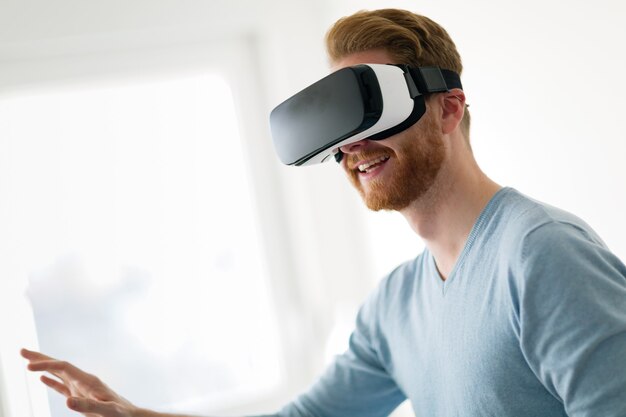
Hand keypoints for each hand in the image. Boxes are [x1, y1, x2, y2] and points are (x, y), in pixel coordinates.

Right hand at [21, 348, 139, 416]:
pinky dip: (51, 381)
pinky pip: (62, 386)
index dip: (46, 365)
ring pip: (58, 373)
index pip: (63, 367)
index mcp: (87, 381)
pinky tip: (42, 379)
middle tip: (22, 351)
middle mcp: (83, 380)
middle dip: (41, 358)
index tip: (28, 367)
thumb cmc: (119, 414)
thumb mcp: (105, 410)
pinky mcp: (80, 396)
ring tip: (27, 361)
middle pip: (59, 365)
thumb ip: (87, 406)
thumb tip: (67, 401)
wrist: (129, 416)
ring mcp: (80, 387)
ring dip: (43, 367)